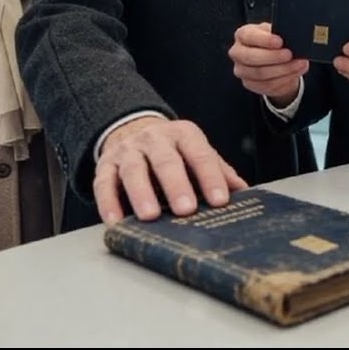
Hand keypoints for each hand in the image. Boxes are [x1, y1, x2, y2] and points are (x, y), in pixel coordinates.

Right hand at [95, 116, 246, 224]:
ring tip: (150, 215)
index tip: (220, 200)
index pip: (199, 154)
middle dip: (176, 184)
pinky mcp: (106, 165)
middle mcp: (154, 139)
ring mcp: (128, 150)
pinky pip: (104, 182)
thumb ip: (217, 170)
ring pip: (134, 169)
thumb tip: (244, 192)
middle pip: (165, 160)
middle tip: (186, 208)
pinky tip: (115, 220)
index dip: (210, 177)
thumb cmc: (171, 150)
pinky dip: (108, 202)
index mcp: (183, 134)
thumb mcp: (195, 152)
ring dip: (141, 192)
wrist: (131, 129)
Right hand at [228, 22, 308, 106]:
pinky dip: (284, 79)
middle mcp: (237, 53)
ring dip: (283, 69)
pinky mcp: (249, 84)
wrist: (274, 59)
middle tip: (289, 55)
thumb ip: (279, 32)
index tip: (280, 41)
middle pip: (251, 57)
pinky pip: (267, 85)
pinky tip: (294, 73)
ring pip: (261, 74)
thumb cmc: (274, 42)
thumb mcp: (275, 32)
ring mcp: (241, 70)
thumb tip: (290, 36)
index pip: (249, 36)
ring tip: (299, 64)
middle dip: (273, 57)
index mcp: (242, 35)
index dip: (264, 40)